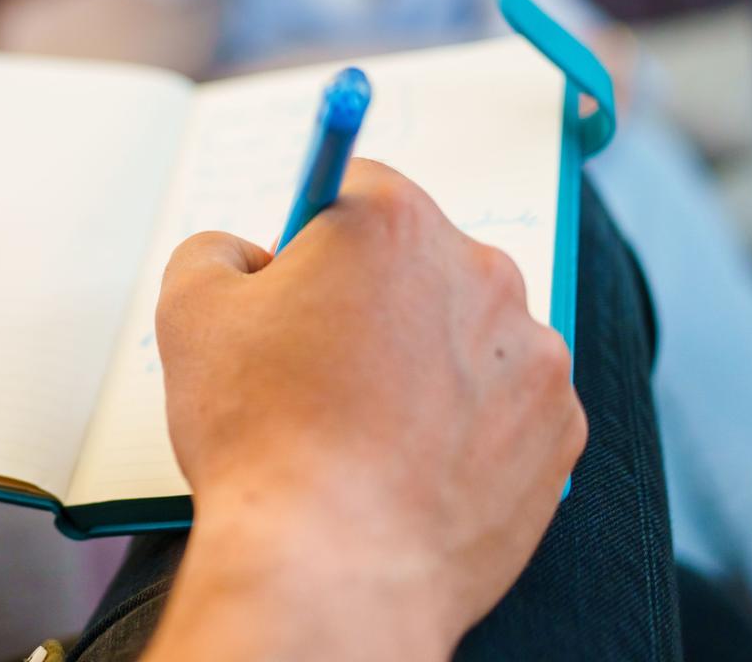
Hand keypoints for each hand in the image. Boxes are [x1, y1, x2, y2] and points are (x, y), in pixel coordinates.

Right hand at [144, 160, 584, 660]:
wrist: (333, 563)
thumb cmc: (260, 433)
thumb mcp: (190, 310)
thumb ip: (215, 250)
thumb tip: (247, 256)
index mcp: (392, 222)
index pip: (355, 188)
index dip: (312, 237)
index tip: (295, 283)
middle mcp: (481, 271)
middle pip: (419, 259)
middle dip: (372, 299)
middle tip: (316, 367)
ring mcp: (534, 356)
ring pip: (467, 333)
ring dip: (424, 361)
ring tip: (362, 428)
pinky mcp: (561, 432)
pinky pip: (507, 407)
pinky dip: (466, 426)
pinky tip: (408, 463)